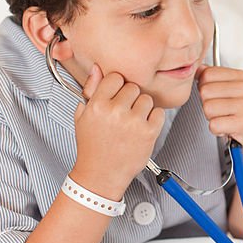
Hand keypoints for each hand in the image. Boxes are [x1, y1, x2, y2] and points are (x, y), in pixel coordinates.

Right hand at [73, 64, 163, 197]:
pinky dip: (154, 119)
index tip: (116, 97)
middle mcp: (115, 111)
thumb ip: (91, 89)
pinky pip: (159, 112)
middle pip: (133, 87)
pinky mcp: (148, 132)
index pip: (115, 77)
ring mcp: (133, 122)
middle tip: (123, 114)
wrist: (101, 175)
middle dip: (130, 98)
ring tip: (132, 123)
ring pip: (147, 99)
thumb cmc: (92, 146)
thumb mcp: (83, 116)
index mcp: (97, 105)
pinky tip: (142, 129)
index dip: (117, 87)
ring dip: (143, 109)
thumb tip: (97, 67)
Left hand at [197, 66, 242, 153]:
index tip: (215, 95)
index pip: (208, 74)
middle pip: (205, 91)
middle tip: (221, 110)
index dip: (204, 86)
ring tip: (224, 118)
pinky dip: (216, 130)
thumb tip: (198, 68)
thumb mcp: (231, 89)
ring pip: (207, 108)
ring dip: (212, 117)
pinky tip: (226, 128)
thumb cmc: (241, 112)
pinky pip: (214, 125)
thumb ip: (214, 76)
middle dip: (207, 103)